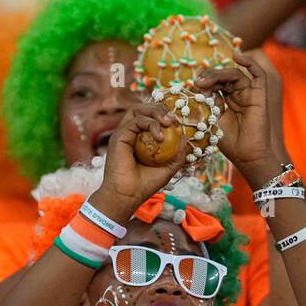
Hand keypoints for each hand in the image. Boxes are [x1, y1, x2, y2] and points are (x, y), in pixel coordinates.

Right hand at [90, 103, 187, 221]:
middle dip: (161, 109)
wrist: (127, 196)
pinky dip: (151, 124)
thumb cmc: (144, 186)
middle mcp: (129, 134)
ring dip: (156, 112)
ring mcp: (123, 134)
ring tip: (168, 123)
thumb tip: (186, 138)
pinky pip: (136, 120)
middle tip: (174, 120)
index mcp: (139, 139)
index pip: (150, 118)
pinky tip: (160, 137)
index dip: (164, 115)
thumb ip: (177, 155)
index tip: (178, 124)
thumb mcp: (167, 169)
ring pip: (138, 110)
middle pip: (144, 109)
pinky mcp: (119, 136)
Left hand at [194, 50, 282, 187]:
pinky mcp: (260, 94)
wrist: (247, 156)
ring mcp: (250, 93)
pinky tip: (237, 56)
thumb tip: (199, 88)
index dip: (204, 81)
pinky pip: (258, 74)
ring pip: (235, 74)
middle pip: (223, 76)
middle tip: (197, 84)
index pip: (215, 83)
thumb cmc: (231, 143)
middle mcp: (239, 94)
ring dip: (219, 74)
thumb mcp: (212, 120)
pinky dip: (250, 62)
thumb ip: (208, 104)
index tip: (192, 87)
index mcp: (227, 100)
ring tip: (205, 81)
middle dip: (209, 77)